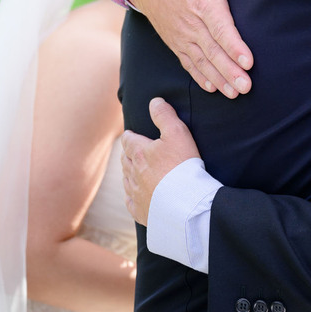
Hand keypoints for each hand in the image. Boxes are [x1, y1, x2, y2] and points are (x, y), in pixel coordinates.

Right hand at [117, 0, 252, 97]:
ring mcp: (182, 36)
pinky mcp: (175, 43)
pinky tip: (213, 89)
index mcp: (204, 3)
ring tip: (234, 93)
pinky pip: (188, 63)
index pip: (220, 28)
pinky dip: (200, 77)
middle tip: (246, 87)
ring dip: (218, 79)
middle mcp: (192, 23)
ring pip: (201, 61)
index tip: (248, 62)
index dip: (234, 46)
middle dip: (229, 70)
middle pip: (212, 50)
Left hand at [120, 99, 200, 225]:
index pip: (128, 140)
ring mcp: (136, 193)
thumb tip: (154, 101)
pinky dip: (132, 196)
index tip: (130, 134)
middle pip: (125, 160)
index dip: (130, 136)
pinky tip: (134, 196)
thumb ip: (165, 115)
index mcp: (139, 153)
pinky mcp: (140, 211)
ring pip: (127, 180)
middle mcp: (133, 173)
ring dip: (129, 174)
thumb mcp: (178, 133)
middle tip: (132, 152)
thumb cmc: (183, 166)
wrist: (185, 204)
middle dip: (128, 154)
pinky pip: (131, 202)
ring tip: (133, 171)